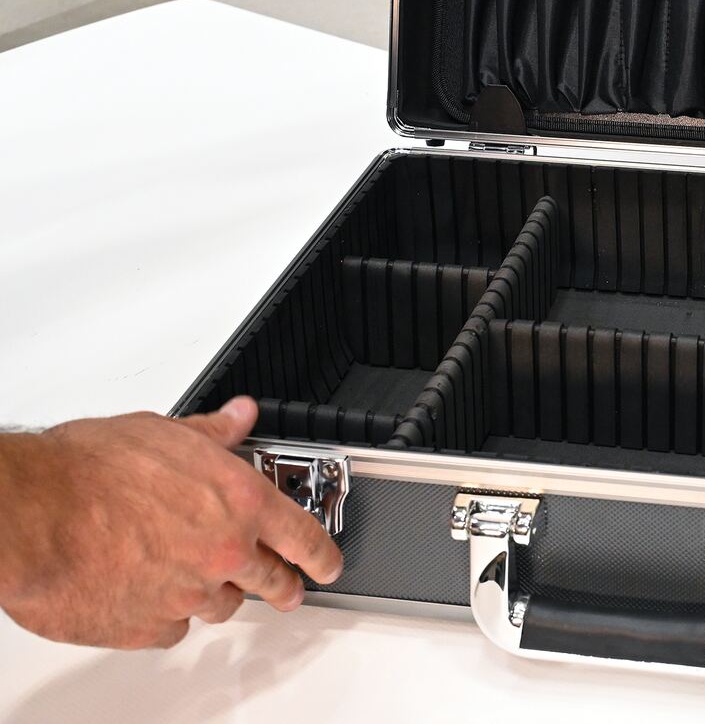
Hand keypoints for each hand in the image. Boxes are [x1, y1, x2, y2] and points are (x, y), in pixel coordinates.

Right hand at [0, 397, 342, 648]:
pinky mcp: (145, 628)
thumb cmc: (89, 469)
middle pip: (273, 582)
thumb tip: (241, 416)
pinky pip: (171, 629)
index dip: (323, 554)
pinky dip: (167, 615)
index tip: (330, 564)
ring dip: (216, 594)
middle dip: (283, 586)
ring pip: (220, 606)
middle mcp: (222, 553)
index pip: (304, 535)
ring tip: (201, 578)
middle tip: (286, 589)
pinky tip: (154, 596)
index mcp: (240, 502)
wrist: (34, 513)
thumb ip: (214, 434)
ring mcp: (186, 595)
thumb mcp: (166, 433)